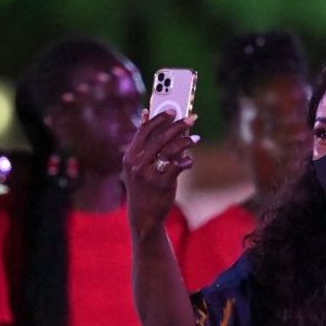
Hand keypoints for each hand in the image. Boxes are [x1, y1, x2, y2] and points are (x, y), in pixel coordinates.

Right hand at [123, 110, 198, 235]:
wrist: (143, 216)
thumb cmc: (142, 187)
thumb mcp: (136, 165)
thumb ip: (142, 141)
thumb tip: (146, 113)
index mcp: (130, 157)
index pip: (144, 131)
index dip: (159, 118)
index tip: (173, 109)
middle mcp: (137, 165)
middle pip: (160, 138)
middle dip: (177, 126)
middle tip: (191, 118)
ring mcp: (149, 175)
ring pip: (170, 150)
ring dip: (186, 141)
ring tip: (195, 139)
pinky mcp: (162, 185)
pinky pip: (178, 166)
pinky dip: (186, 160)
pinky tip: (189, 160)